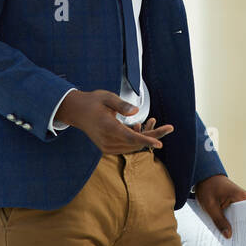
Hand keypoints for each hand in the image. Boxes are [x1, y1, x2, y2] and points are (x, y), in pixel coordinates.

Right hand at [58, 90, 173, 154]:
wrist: (76, 111)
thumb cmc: (93, 102)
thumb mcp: (107, 97)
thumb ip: (122, 104)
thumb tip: (136, 111)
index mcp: (107, 127)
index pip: (130, 137)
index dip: (147, 140)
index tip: (160, 143)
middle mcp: (107, 140)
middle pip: (135, 142)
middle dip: (153, 136)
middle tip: (169, 128)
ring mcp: (106, 146)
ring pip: (132, 146)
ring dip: (144, 137)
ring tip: (151, 122)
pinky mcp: (107, 148)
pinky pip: (126, 146)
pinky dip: (135, 139)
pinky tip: (137, 126)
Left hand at [195, 174, 245, 238]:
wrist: (203, 176)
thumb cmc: (207, 188)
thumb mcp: (210, 206)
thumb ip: (219, 221)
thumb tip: (229, 236)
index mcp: (242, 197)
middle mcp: (245, 198)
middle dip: (244, 230)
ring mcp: (241, 200)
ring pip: (241, 217)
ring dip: (238, 227)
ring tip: (236, 243)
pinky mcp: (236, 202)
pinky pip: (237, 214)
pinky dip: (233, 222)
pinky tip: (229, 233)